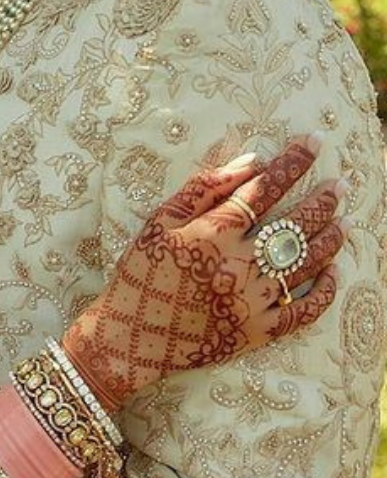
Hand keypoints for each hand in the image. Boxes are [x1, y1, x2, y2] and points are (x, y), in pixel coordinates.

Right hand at [62, 136, 344, 413]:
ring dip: (330, 239)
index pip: (265, 188)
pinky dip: (323, 291)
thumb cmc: (142, 270)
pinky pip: (304, 311)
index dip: (293, 162)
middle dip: (323, 200)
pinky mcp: (260, 332)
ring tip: (344, 221)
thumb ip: (204, 187)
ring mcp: (255, 301)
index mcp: (215, 233)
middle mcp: (241, 265)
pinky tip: (332, 272)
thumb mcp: (160, 220)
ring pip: (307, 264)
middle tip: (342, 184)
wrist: (132, 336)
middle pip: (296, 224)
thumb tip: (251, 162)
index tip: (314, 141)